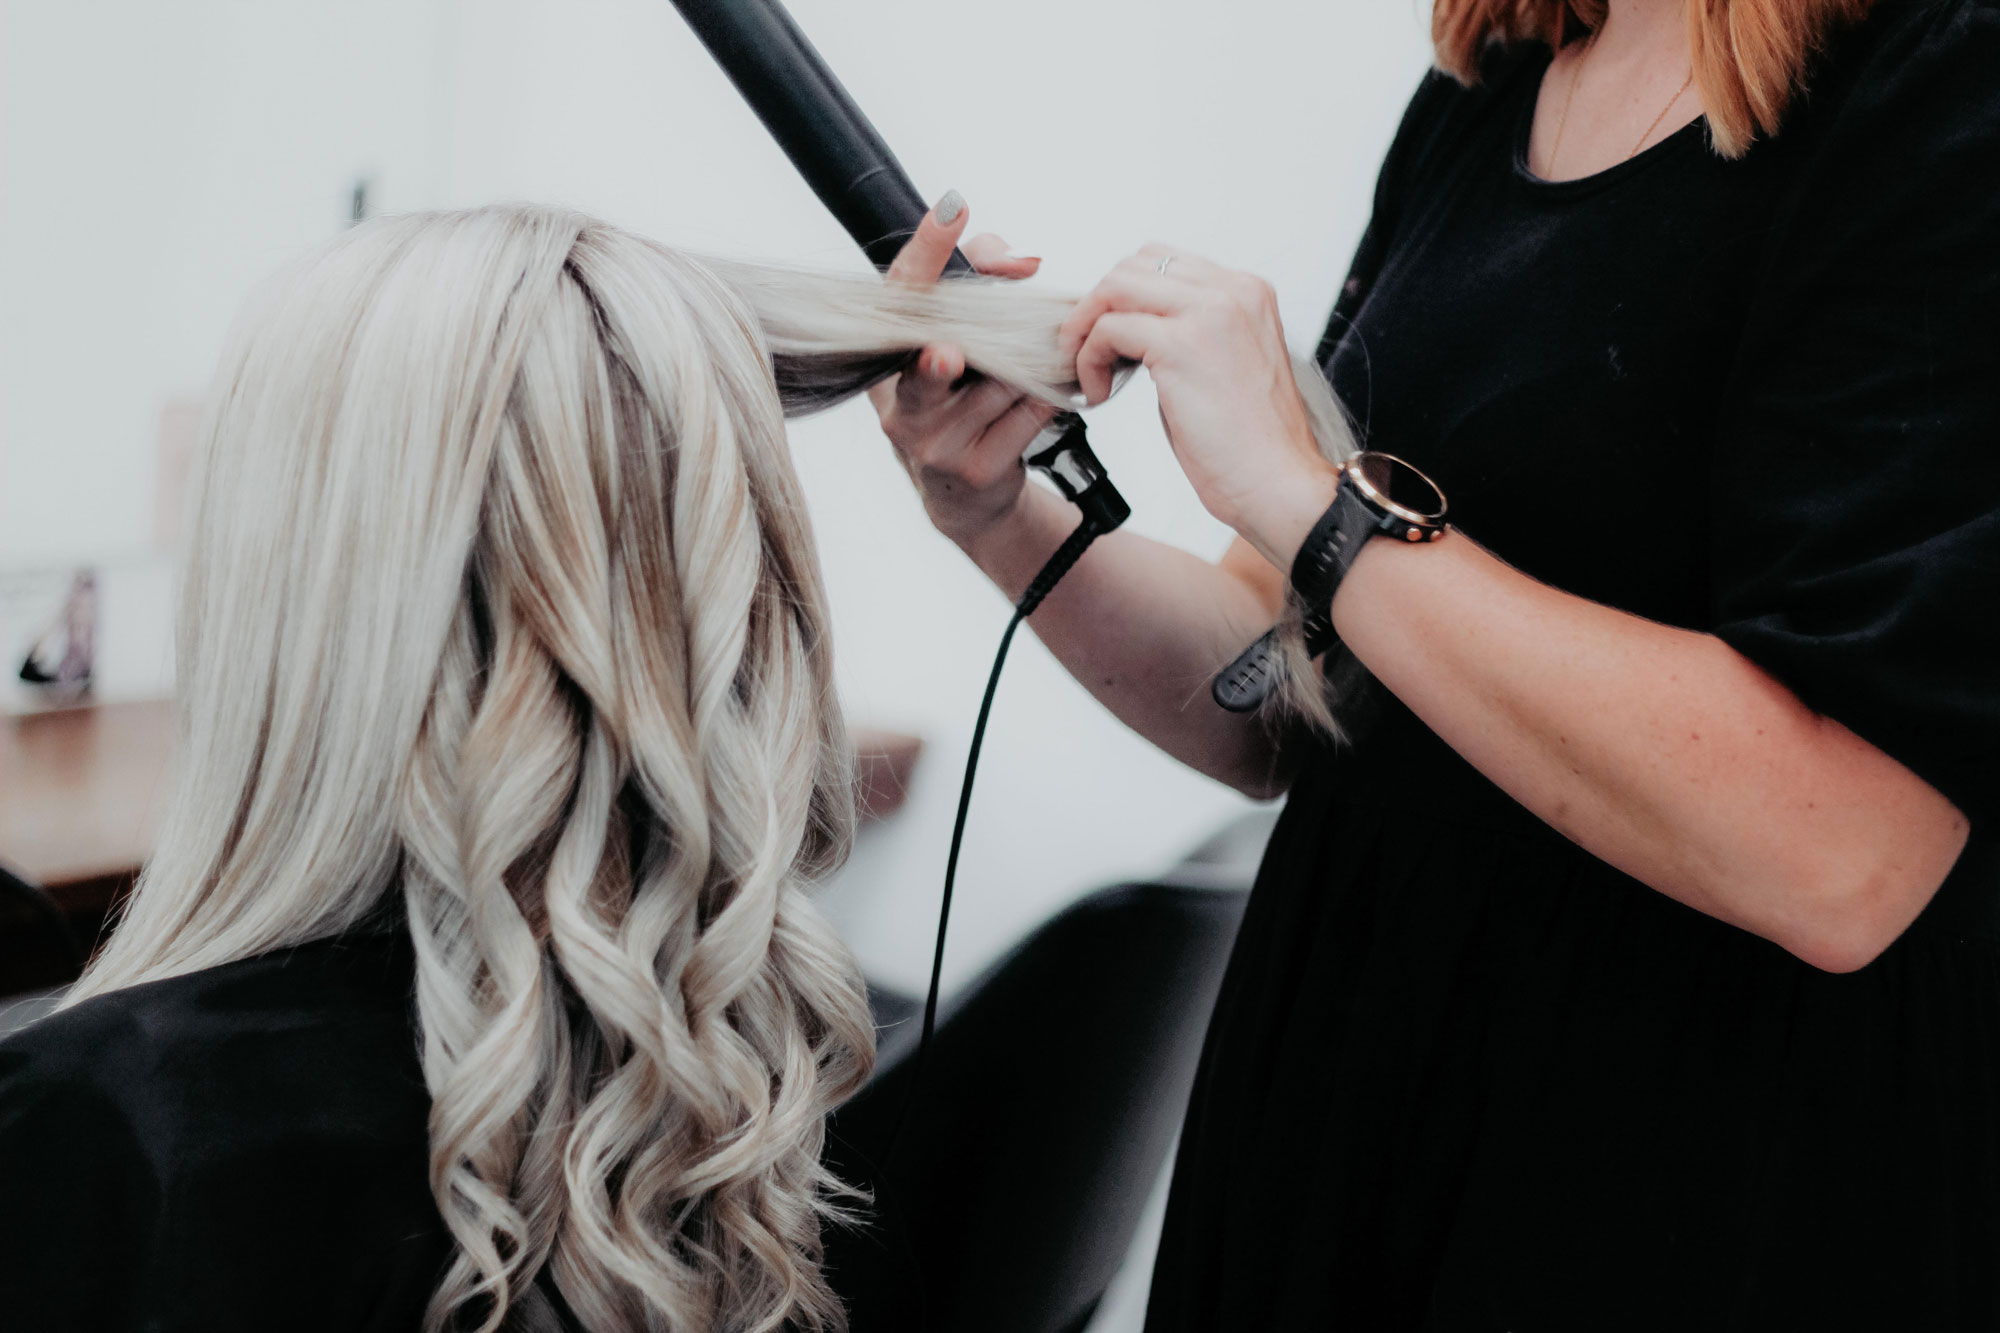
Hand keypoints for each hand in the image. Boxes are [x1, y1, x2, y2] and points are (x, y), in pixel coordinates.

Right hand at [870, 195, 1056, 549]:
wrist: (967, 493)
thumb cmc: (963, 397)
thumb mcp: (960, 336)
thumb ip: (980, 278)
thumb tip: (1022, 260)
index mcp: (887, 359)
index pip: (900, 294)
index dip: (925, 251)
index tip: (950, 209)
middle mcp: (898, 403)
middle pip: (924, 368)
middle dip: (936, 364)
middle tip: (947, 355)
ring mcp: (931, 443)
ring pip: (997, 386)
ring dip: (1025, 368)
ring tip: (1029, 369)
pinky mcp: (972, 469)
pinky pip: (1026, 417)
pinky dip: (1044, 399)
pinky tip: (1045, 398)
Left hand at [1056, 244, 1338, 568]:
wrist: (1278, 484)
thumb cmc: (1250, 444)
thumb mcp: (1223, 367)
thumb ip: (1186, 334)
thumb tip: (1128, 330)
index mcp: (1248, 292)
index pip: (1164, 262)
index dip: (1124, 297)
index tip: (1108, 337)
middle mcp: (1233, 290)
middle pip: (1134, 264)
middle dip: (1098, 306)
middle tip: (1085, 352)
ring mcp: (1210, 312)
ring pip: (1116, 286)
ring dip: (1086, 327)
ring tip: (1088, 372)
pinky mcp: (1182, 346)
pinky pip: (1109, 329)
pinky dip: (1089, 359)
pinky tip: (1098, 394)